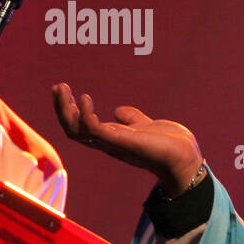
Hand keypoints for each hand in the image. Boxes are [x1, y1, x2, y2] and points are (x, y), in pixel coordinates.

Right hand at [52, 83, 202, 194]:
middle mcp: (108, 143)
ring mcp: (112, 144)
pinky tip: (85, 98)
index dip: (69, 110)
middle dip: (61, 108)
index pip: (80, 127)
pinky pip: (93, 130)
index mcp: (111, 138)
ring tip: (63, 88)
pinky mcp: (121, 142)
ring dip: (65, 109)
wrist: (185, 156)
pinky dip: (85, 114)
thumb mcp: (145, 126)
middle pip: (72, 129)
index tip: (64, 91)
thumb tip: (118, 110)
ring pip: (75, 130)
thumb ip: (131, 119)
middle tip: (57, 86)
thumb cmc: (168, 145)